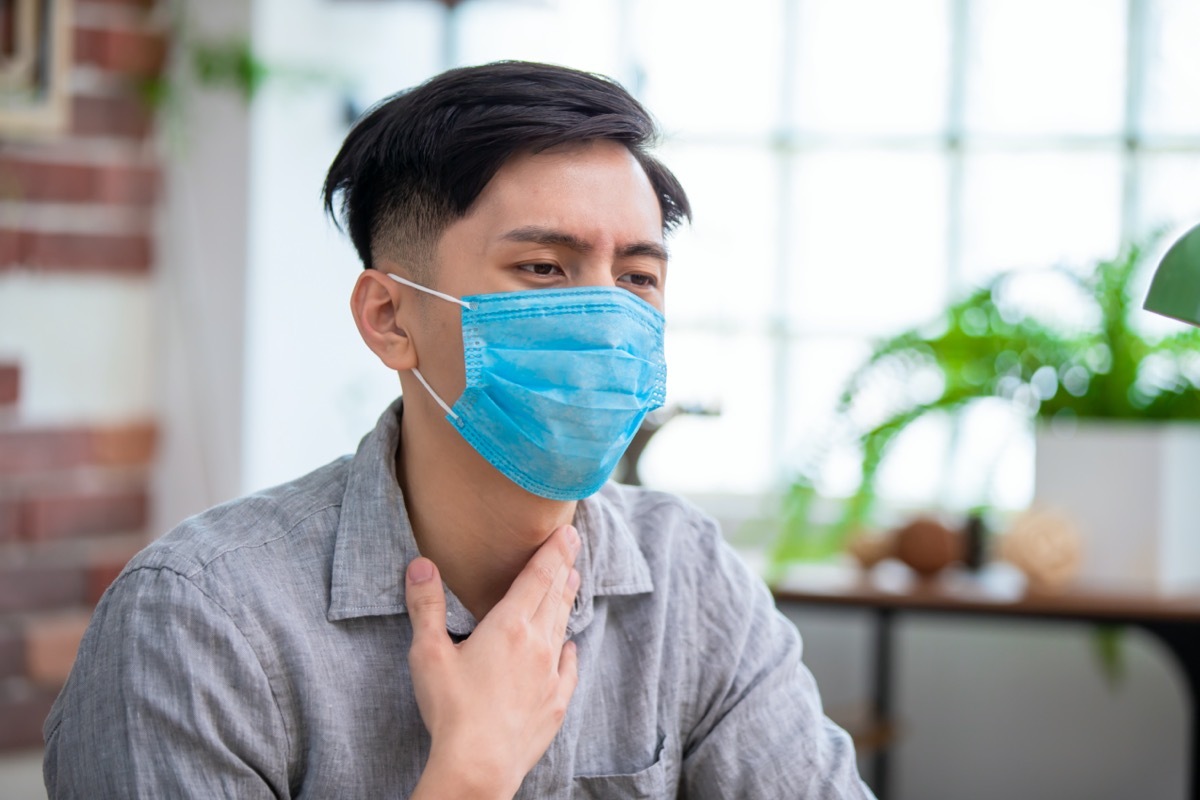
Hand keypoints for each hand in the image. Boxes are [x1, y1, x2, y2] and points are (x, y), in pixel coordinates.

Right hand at [406, 525, 581, 799]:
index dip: (553, 551)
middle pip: (554, 596)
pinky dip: (569, 651)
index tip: (567, 531)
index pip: (538, 577)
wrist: (479, 766)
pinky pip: (568, 669)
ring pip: (561, 628)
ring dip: (566, 601)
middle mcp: (536, 644)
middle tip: (573, 546)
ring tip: (572, 582)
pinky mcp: (555, 704)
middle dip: (563, 568)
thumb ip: (426, 607)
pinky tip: (570, 647)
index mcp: (508, 626)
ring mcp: (550, 675)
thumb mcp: (428, 653)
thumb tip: (420, 564)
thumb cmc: (451, 710)